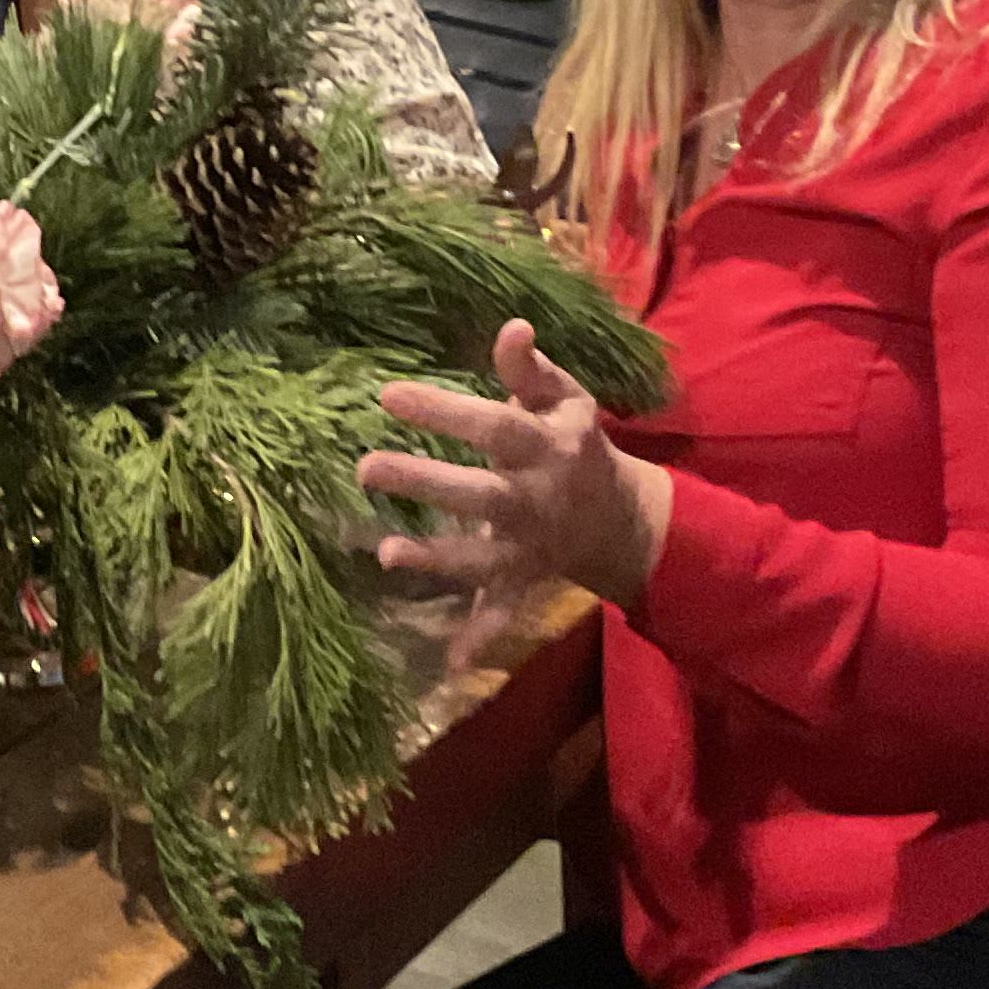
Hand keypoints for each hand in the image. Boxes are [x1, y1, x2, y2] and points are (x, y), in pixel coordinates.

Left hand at [359, 319, 671, 671]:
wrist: (624, 517)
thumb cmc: (578, 444)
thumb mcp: (566, 400)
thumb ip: (531, 368)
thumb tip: (512, 325)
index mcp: (544, 448)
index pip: (491, 425)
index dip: (443, 411)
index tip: (387, 395)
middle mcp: (534, 499)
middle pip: (477, 493)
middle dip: (422, 482)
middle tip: (364, 467)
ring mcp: (527, 546)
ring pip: (480, 557)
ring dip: (436, 559)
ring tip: (386, 552)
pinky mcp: (523, 581)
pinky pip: (502, 613)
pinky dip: (481, 638)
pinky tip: (452, 663)